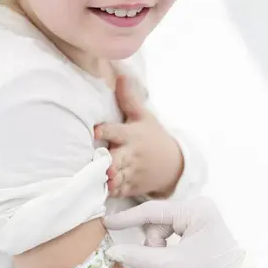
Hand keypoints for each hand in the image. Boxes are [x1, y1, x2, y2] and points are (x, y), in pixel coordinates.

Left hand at [95, 74, 183, 197]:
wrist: (173, 165)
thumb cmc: (153, 137)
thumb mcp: (144, 117)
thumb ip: (129, 99)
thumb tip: (119, 73)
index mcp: (131, 135)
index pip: (117, 132)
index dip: (105, 131)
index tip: (95, 131)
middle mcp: (131, 154)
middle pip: (116, 160)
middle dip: (107, 163)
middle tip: (96, 164)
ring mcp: (131, 173)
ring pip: (116, 179)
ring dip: (106, 180)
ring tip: (94, 182)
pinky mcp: (130, 187)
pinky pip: (118, 192)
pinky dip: (109, 193)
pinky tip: (98, 194)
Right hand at [104, 197, 253, 267]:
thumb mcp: (173, 267)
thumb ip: (140, 257)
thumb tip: (111, 251)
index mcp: (195, 209)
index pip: (151, 211)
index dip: (126, 219)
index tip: (105, 224)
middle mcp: (196, 208)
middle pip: (156, 222)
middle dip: (152, 245)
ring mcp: (198, 218)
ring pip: (161, 231)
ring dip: (158, 252)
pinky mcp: (197, 230)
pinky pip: (170, 236)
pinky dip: (165, 252)